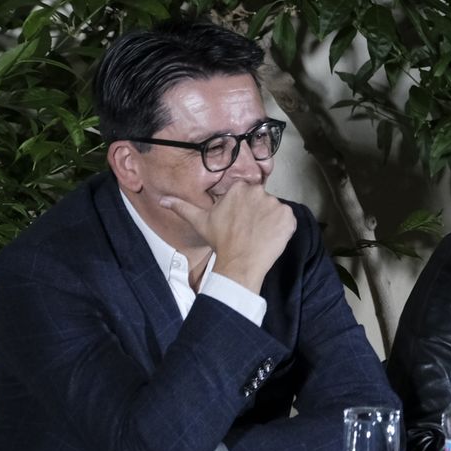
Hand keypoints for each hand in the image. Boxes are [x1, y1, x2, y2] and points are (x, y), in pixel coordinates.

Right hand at [160, 180, 294, 291]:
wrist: (239, 263)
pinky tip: (270, 238)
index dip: (244, 208)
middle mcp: (258, 191)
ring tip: (258, 235)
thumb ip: (182, 207)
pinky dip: (282, 228)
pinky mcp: (288, 216)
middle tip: (248, 230)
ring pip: (274, 210)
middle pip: (261, 200)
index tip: (240, 221)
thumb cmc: (220, 241)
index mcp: (239, 188)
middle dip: (257, 213)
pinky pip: (288, 219)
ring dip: (270, 221)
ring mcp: (275, 203)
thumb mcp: (200, 221)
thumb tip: (162, 199)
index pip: (247, 194)